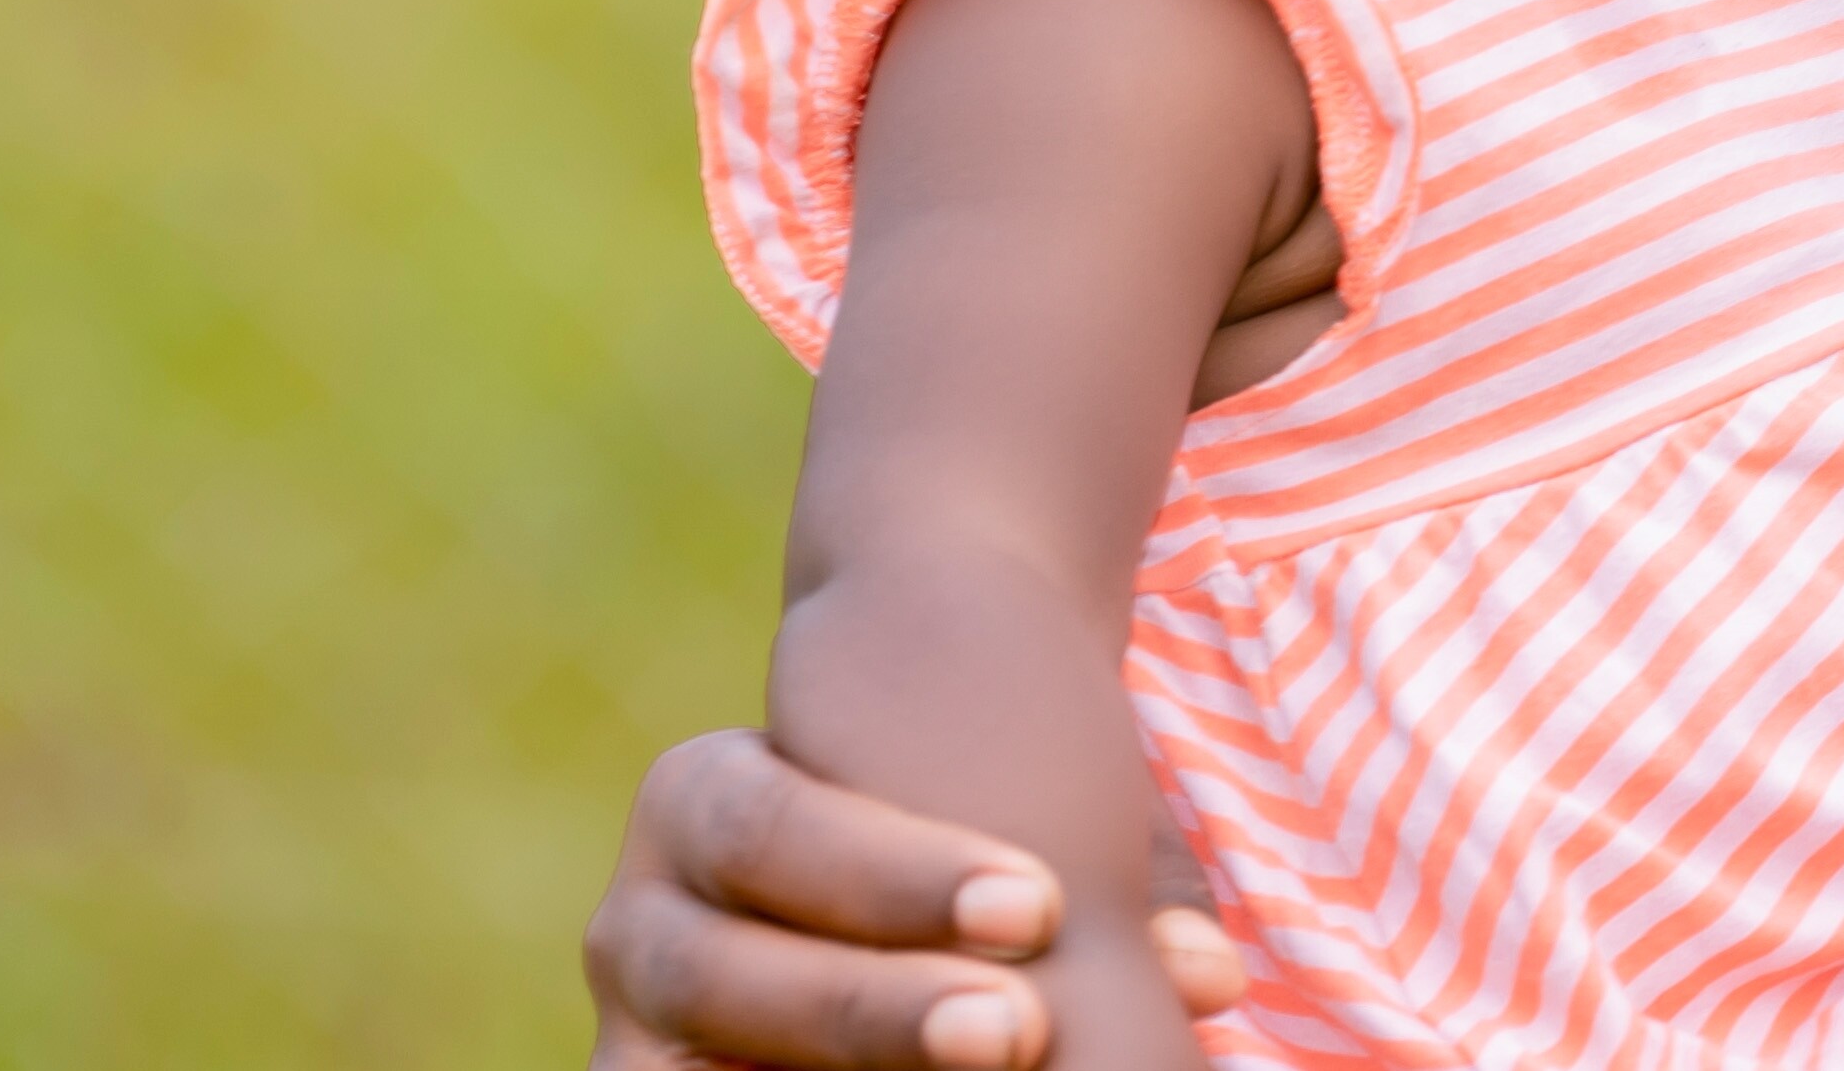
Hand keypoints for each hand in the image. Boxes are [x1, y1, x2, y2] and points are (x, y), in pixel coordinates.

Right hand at [584, 731, 1249, 1070]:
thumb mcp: (995, 829)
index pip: (773, 829)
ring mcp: (636, 1038)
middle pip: (726, 975)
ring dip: (843, 1067)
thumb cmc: (954, 835)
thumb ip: (1091, 878)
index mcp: (701, 800)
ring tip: (995, 1069)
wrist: (857, 867)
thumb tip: (1206, 974)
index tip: (1040, 906)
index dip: (896, 876)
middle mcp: (638, 923)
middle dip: (872, 1008)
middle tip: (1019, 1028)